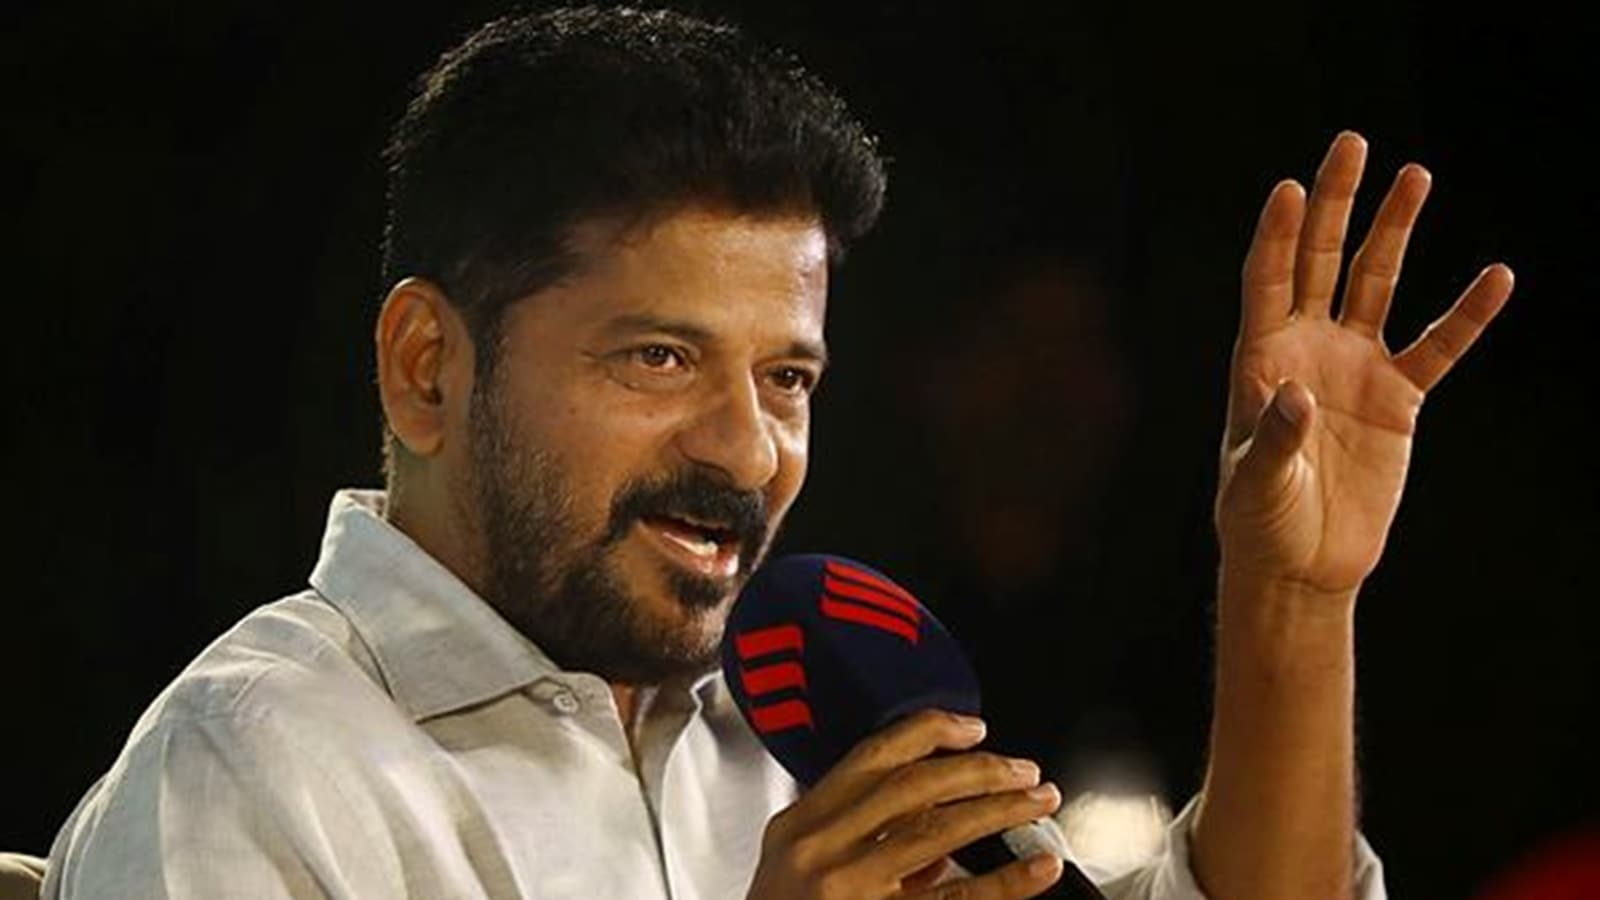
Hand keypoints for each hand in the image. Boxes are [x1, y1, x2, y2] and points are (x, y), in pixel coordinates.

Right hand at [746, 709, 1064, 899]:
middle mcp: (821, 850)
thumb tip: (933, 821)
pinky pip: (956, 898)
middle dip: (979, 770)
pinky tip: (1037, 868)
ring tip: (1039, 802)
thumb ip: (857, 838)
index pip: (871, 757)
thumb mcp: (799, 870)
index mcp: (799, 825)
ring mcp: (849, 888)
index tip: (972, 728)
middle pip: (913, 787)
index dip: (929, 733)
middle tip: (1023, 770)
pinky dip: (1006, 881)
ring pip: (938, 830)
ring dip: (1000, 810)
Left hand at [1215, 131, 1512, 597]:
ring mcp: (1354, 367)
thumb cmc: (1260, 523)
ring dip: (1393, 231)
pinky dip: (1467, 315)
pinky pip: (1438, 347)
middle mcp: (1306, 349)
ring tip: (1415, 175)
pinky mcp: (1398, 399)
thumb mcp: (1256, 485)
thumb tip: (1296, 396)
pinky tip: (1496, 276)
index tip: (1287, 188)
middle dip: (1334, 203)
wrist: (1302, 564)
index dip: (1275, 236)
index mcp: (1261, 360)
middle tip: (1350, 144)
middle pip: (1319, 260)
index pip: (1266, 282)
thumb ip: (1272, 440)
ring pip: (1376, 283)